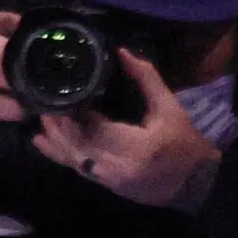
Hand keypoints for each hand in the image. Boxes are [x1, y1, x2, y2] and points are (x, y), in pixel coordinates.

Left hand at [37, 53, 222, 214]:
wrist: (197, 185)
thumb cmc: (186, 145)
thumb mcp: (170, 109)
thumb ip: (146, 79)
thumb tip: (122, 52)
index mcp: (134, 147)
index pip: (93, 127)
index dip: (73, 110)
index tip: (61, 89)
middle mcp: (115, 167)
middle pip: (76, 142)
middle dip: (57, 121)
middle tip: (41, 98)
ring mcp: (107, 180)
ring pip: (71, 156)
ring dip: (53, 136)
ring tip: (40, 113)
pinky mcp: (105, 185)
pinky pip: (76, 168)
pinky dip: (58, 153)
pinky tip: (41, 140)